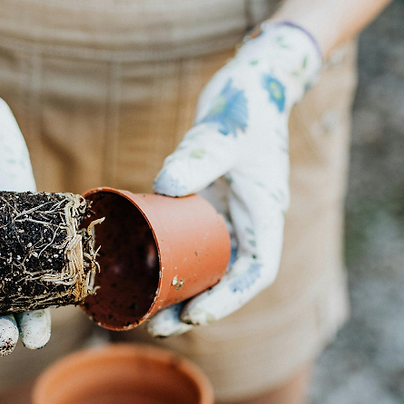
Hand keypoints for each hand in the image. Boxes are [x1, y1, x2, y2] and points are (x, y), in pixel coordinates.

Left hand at [148, 23, 322, 336]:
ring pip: (206, 264)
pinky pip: (189, 240)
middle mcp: (248, 221)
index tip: (195, 315)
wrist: (251, 79)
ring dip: (179, 290)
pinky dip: (168, 259)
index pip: (254, 272)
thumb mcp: (224, 131)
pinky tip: (139, 269)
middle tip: (156, 324)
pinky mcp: (207, 202)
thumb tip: (164, 184)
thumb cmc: (247, 104)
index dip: (227, 300)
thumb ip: (199, 156)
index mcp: (264, 214)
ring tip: (143, 310)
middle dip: (195, 306)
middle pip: (226, 279)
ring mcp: (228, 213)